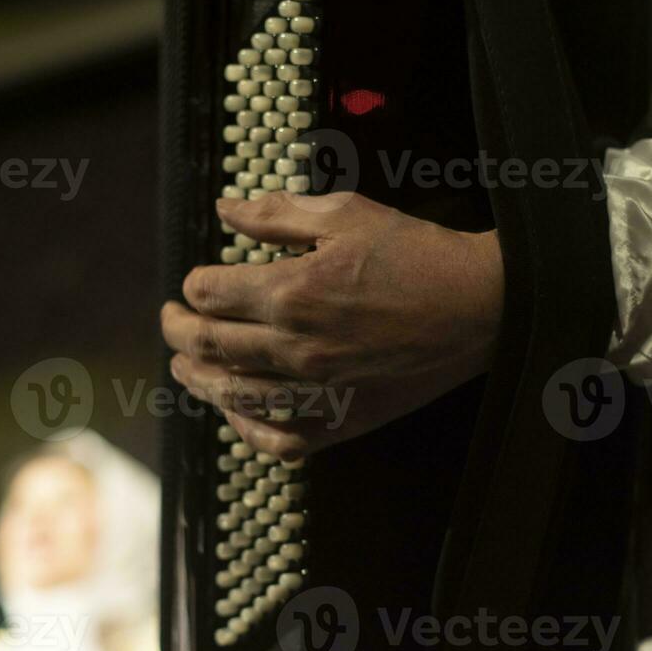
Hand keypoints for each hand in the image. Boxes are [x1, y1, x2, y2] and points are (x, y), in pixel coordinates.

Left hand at [162, 192, 503, 458]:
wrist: (480, 307)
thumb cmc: (417, 254)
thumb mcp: (346, 215)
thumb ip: (277, 214)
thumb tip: (224, 210)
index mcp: (291, 292)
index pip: (209, 295)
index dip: (193, 286)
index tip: (198, 281)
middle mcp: (295, 348)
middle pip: (208, 347)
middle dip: (178, 331)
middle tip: (172, 320)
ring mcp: (317, 392)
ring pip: (232, 396)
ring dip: (199, 380)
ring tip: (187, 366)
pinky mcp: (343, 421)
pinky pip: (279, 440)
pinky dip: (249, 430)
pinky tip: (238, 414)